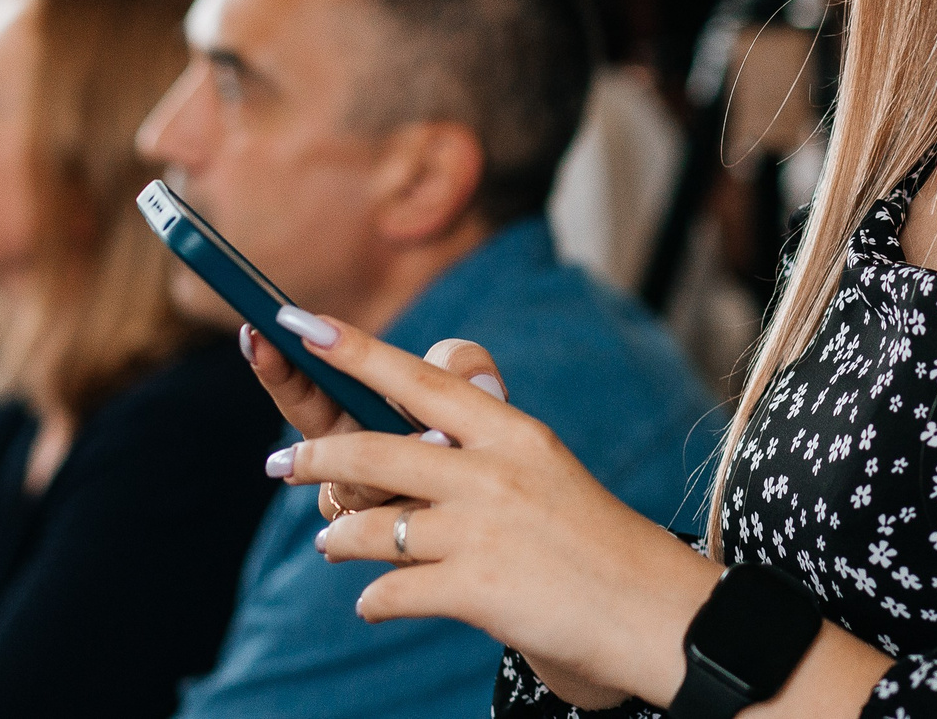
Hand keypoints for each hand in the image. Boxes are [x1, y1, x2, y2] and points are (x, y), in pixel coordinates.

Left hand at [262, 313, 722, 706]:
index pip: (421, 379)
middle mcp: (495, 471)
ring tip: (331, 545)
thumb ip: (484, 449)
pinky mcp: (478, 589)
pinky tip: (375, 603)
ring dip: (340, 538)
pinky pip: (390, 591)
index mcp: (514, 432)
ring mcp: (484, 529)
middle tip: (281, 463)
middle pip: (375, 451)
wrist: (655, 613)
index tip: (300, 323)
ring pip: (371, 526)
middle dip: (316, 457)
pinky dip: (373, 600)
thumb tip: (415, 437)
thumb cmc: (595, 543)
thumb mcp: (547, 471)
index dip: (354, 351)